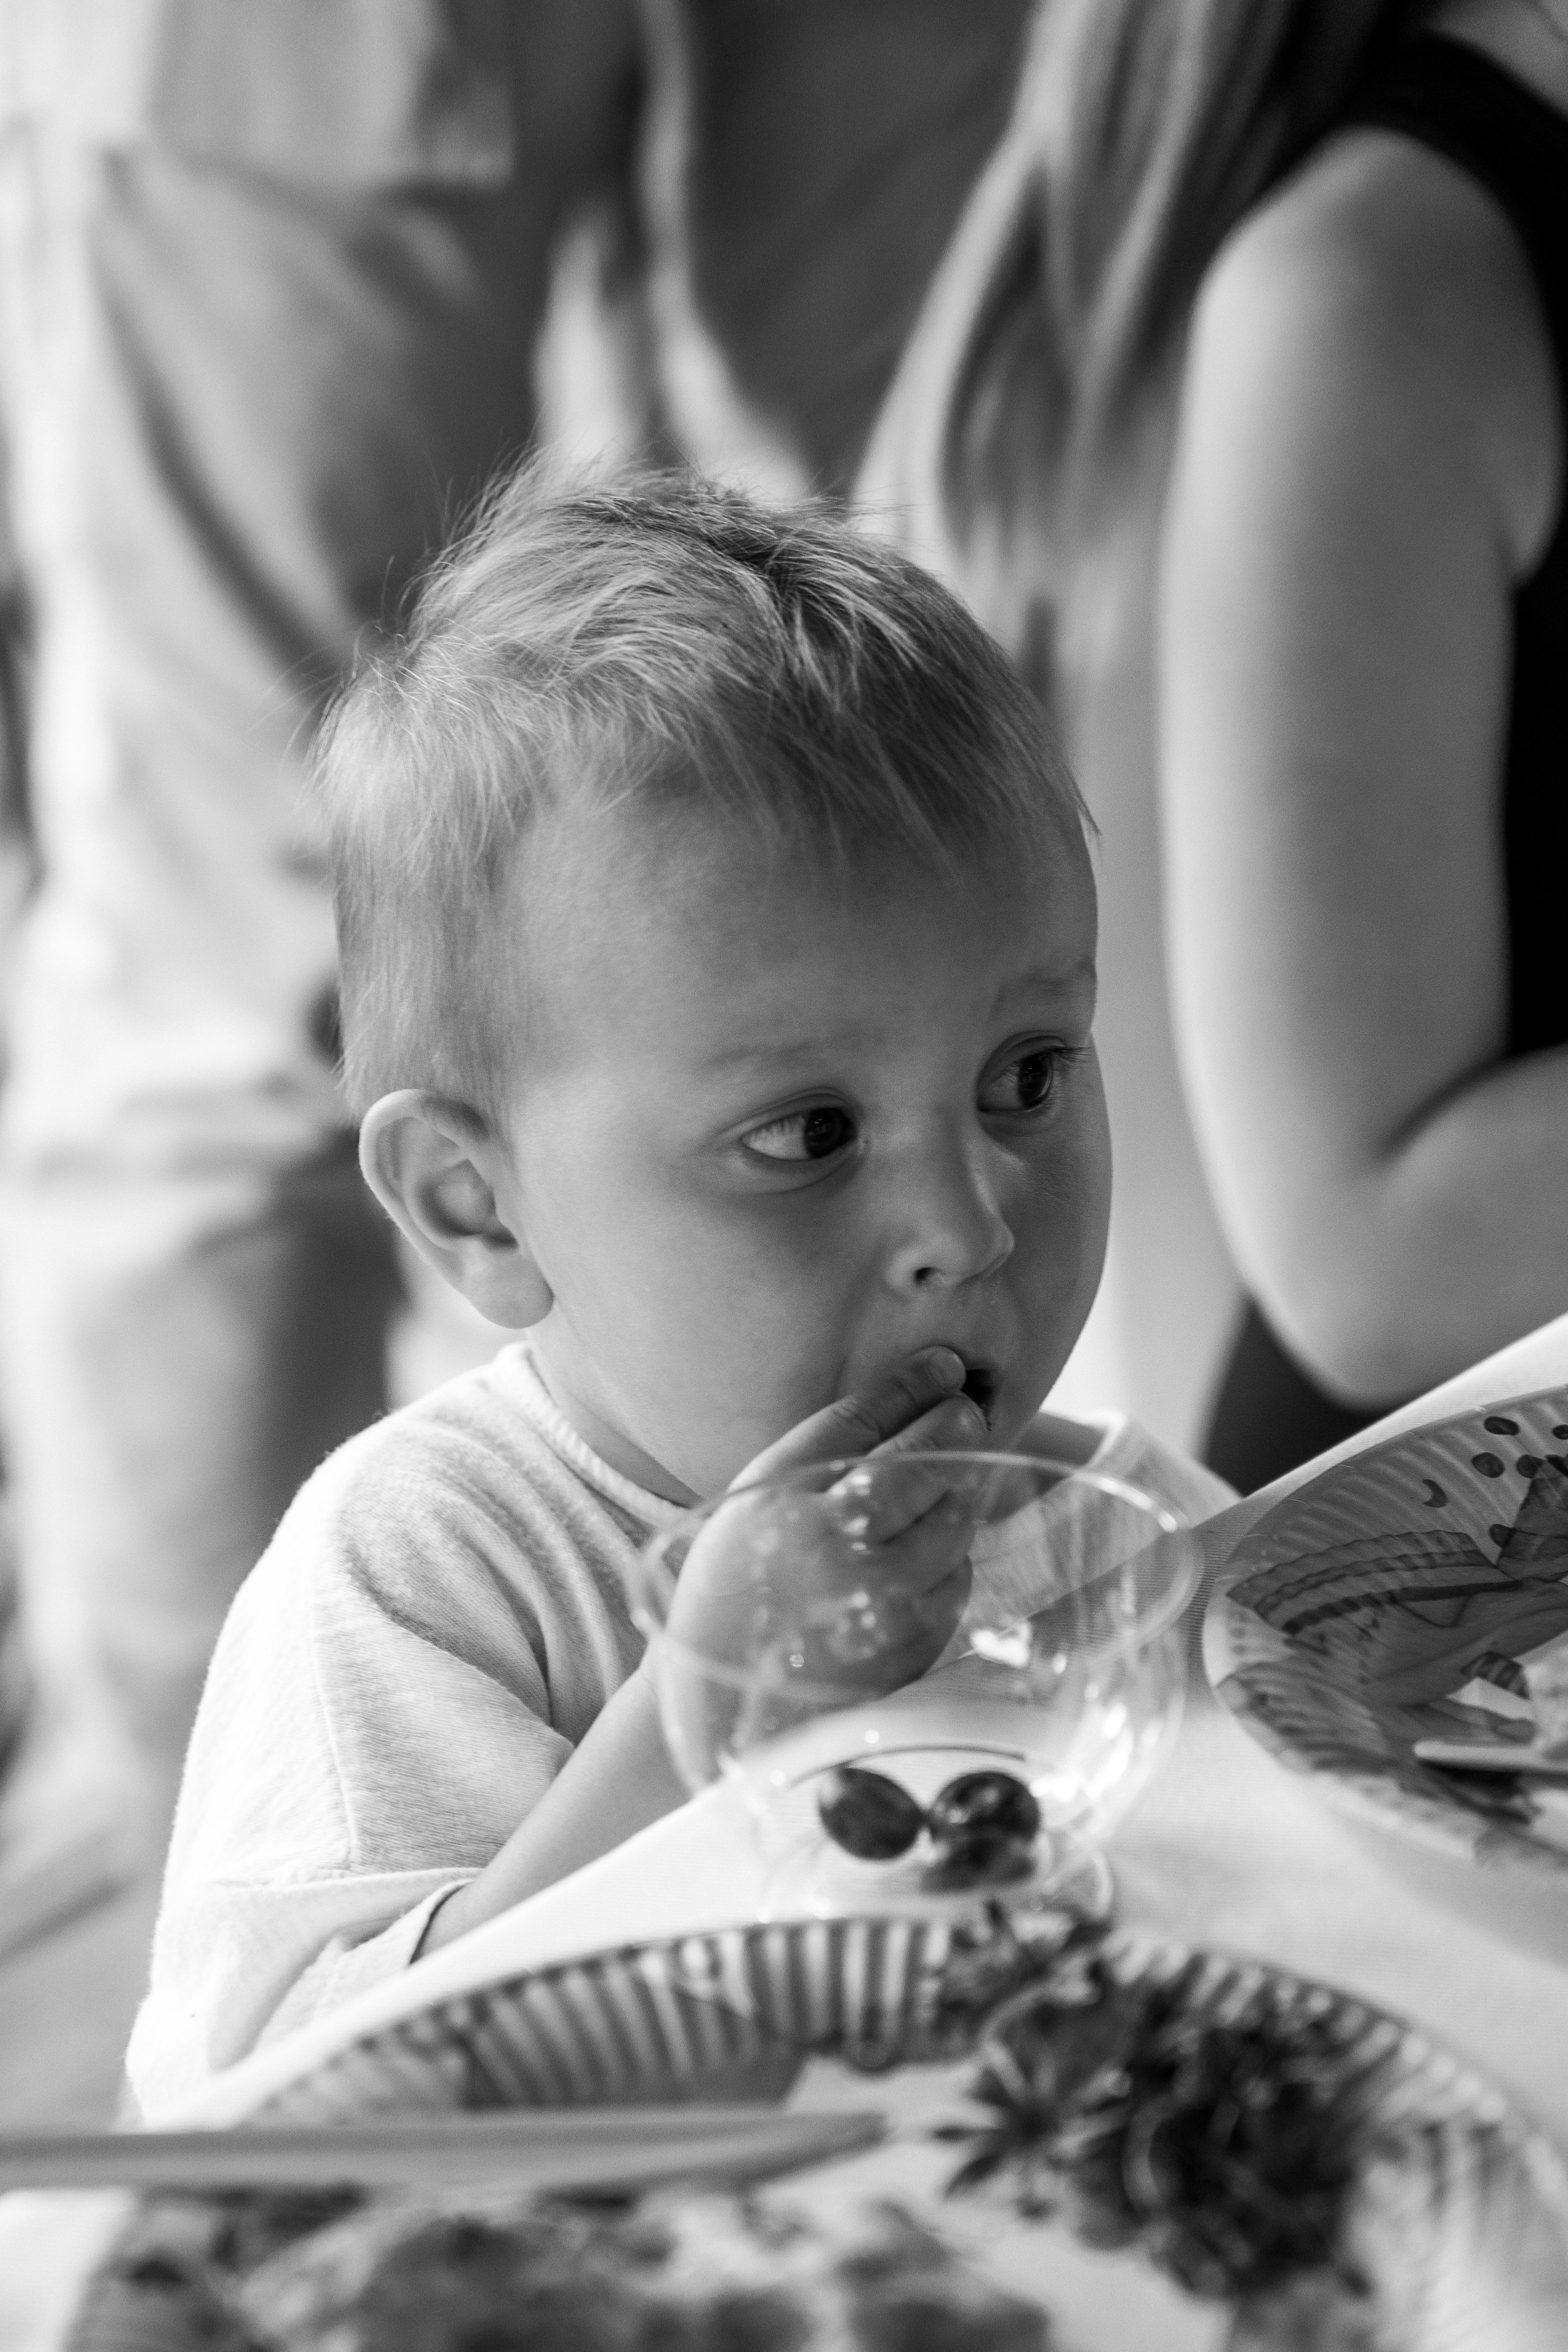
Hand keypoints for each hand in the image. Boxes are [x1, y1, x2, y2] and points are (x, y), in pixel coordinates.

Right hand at [658, 1352, 988, 1770]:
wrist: (726, 1705)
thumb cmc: (738, 1590)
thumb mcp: (755, 1509)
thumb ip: (817, 1463)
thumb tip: (907, 1409)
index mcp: (777, 1503)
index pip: (857, 1424)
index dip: (908, 1386)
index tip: (943, 1364)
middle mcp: (828, 1545)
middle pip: (917, 1463)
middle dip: (951, 1425)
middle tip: (966, 1408)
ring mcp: (876, 1596)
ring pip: (951, 1519)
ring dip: (959, 1491)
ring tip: (951, 1479)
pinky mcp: (910, 1642)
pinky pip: (957, 1577)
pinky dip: (953, 1556)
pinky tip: (931, 1551)